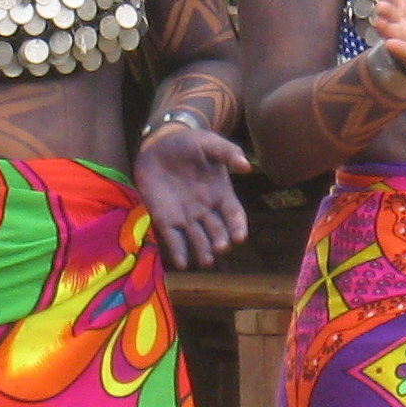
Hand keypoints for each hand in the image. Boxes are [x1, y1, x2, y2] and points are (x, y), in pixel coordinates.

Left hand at [133, 120, 252, 269]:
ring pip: (198, 240)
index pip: (234, 215)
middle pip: (217, 231)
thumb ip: (227, 153)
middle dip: (220, 241)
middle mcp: (206, 210)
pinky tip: (181, 263)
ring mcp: (186, 217)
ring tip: (205, 260)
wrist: (159, 144)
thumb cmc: (188, 144)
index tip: (240, 237)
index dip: (238, 226)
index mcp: (221, 194)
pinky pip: (173, 239)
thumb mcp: (209, 143)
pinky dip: (178, 252)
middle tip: (221, 247)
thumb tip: (246, 166)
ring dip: (202, 251)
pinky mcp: (165, 219)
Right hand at [373, 0, 405, 81]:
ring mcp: (399, 36)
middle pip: (387, 13)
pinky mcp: (405, 51)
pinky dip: (395, 47)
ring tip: (380, 23)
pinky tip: (390, 44)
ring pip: (389, 30)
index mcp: (398, 4)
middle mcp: (395, 19)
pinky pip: (399, 49)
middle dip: (385, 10)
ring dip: (384, 27)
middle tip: (382, 6)